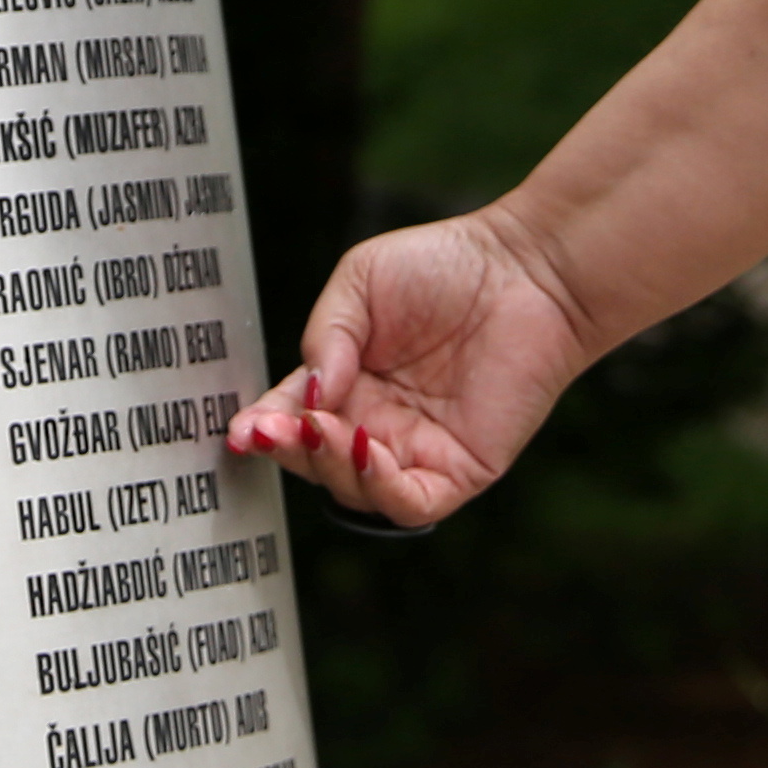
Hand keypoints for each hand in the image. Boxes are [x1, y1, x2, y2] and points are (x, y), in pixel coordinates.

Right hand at [222, 204, 590, 529]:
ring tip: (321, 429)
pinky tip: (363, 448)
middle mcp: (378, 424)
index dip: (264, 429)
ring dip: (326, 467)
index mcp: (350, 384)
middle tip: (272, 428)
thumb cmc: (448, 264)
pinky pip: (409, 503)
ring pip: (355, 490)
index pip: (295, 418)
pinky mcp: (460, 470)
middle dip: (288, 449)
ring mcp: (418, 451)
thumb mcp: (360, 282)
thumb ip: (325, 336)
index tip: (241, 429)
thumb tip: (309, 395)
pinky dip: (378, 487)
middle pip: (316, 461)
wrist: (527, 267)